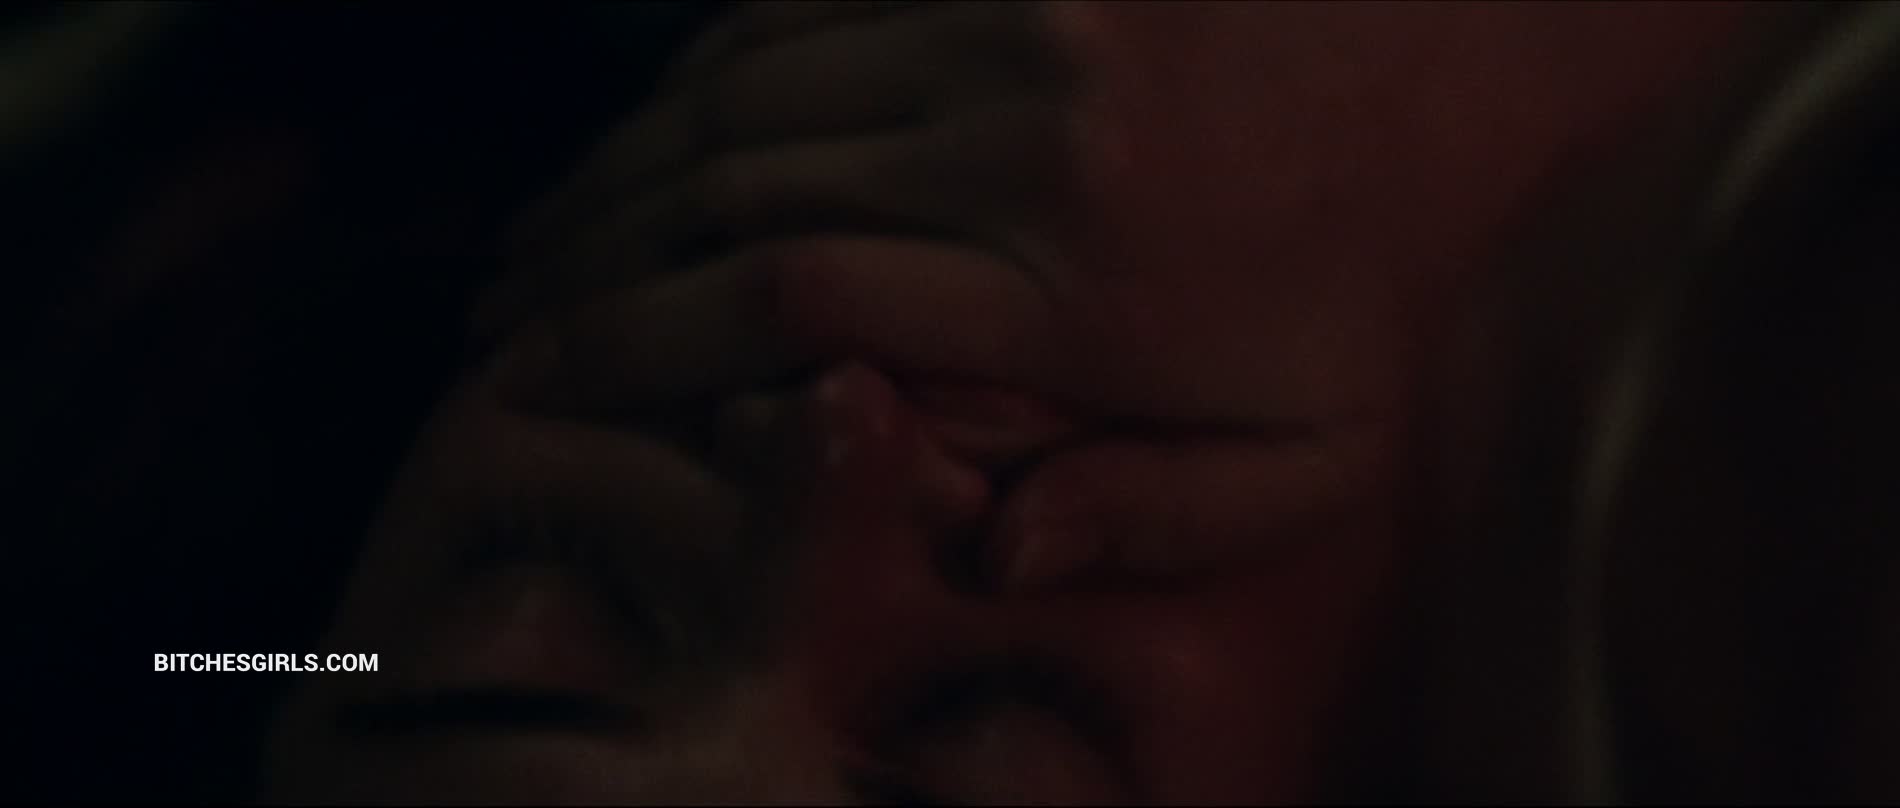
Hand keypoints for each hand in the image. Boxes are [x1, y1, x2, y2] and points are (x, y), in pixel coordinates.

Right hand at [489, 2, 1438, 589]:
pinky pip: (811, 3)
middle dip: (593, 253)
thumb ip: (1143, 515)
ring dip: (625, 158)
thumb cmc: (1372, 279)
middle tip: (509, 311)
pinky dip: (711, 63)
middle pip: (731, 180)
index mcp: (1065, 275)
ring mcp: (1007, 21)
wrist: (1463, 68)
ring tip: (547, 228)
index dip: (641, 336)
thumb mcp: (1305, 453)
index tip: (552, 375)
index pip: (784, 297)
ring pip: (748, 82)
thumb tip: (985, 548)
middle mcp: (1012, 132)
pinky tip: (659, 124)